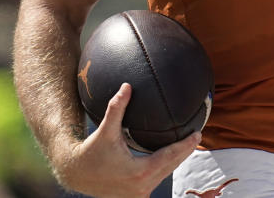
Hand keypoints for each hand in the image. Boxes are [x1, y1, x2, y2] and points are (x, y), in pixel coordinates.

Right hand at [55, 83, 200, 197]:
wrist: (76, 173)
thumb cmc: (91, 151)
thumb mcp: (105, 130)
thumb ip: (116, 108)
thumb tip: (127, 86)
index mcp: (139, 172)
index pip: (169, 157)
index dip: (185, 145)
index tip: (197, 134)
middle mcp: (141, 187)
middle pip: (170, 167)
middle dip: (185, 152)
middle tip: (197, 136)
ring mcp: (138, 194)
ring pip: (164, 174)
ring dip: (175, 161)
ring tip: (187, 145)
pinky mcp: (134, 195)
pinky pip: (155, 179)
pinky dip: (164, 168)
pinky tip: (170, 156)